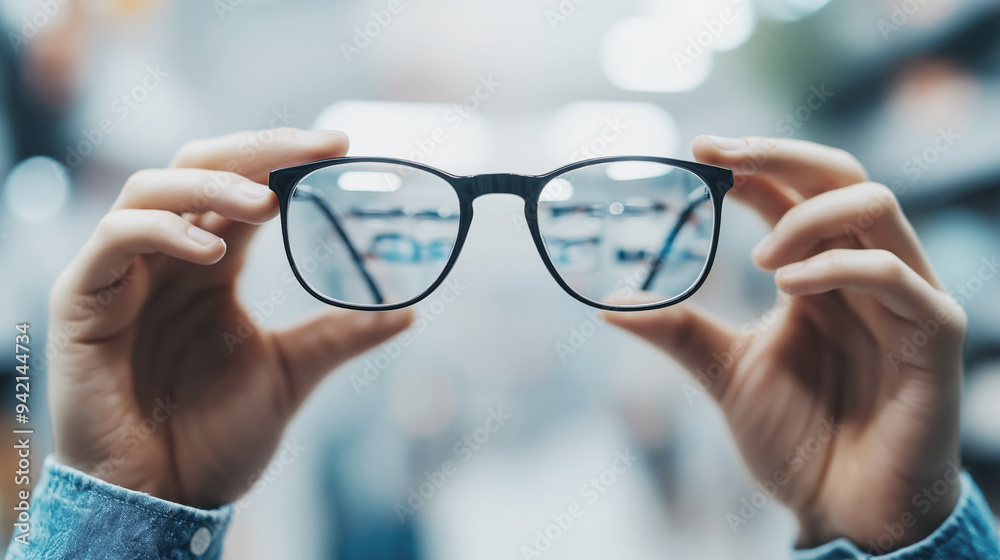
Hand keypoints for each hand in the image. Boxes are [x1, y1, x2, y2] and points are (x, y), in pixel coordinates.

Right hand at [48, 128, 411, 508]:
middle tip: (317, 147)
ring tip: (268, 201)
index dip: (286, 160)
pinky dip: (162, 231)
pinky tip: (210, 251)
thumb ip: (340, 335)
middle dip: (258, 150)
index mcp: (211, 266)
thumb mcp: (291, 374)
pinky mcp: (83, 299)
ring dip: (212, 184)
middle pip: (200, 167)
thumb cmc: (214, 438)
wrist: (163, 499)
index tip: (342, 148)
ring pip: (152, 188)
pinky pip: (115, 239)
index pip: (245, 189)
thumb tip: (407, 311)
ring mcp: (122, 274)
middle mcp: (167, 258)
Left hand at [605, 136, 964, 549]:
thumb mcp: (726, 372)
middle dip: (778, 155)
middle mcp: (863, 271)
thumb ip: (678, 330)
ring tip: (758, 259)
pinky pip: (893, 271)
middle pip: (840, 175)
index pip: (792, 191)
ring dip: (806, 215)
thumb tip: (607, 304)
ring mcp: (904, 297)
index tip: (695, 150)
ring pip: (874, 205)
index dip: (750, 161)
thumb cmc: (799, 440)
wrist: (845, 509)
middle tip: (720, 157)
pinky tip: (788, 288)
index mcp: (819, 272)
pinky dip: (835, 266)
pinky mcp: (933, 332)